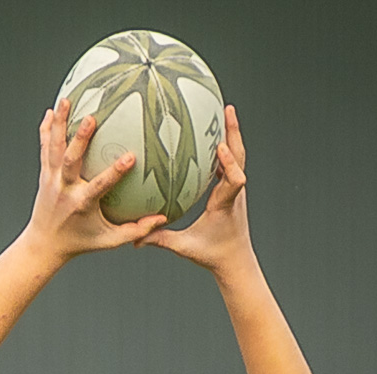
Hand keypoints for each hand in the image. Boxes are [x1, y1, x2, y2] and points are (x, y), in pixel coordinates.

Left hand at [23, 99, 165, 263]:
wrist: (44, 244)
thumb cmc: (80, 242)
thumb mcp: (109, 240)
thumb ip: (136, 229)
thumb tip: (163, 218)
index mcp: (82, 204)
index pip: (101, 186)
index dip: (115, 172)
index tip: (131, 157)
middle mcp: (65, 189)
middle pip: (71, 161)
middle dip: (80, 140)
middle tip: (91, 117)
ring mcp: (52, 180)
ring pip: (54, 148)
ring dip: (59, 124)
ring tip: (66, 100)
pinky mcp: (44, 175)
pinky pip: (44, 148)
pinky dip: (46, 129)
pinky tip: (51, 111)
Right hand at [143, 105, 250, 272]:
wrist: (236, 261)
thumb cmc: (213, 255)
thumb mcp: (185, 248)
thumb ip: (161, 240)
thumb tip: (136, 238)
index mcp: (225, 203)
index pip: (235, 180)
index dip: (230, 162)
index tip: (220, 147)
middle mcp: (234, 193)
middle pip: (240, 157)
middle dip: (234, 133)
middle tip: (228, 109)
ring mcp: (236, 190)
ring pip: (238, 157)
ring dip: (232, 134)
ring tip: (224, 112)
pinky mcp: (234, 191)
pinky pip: (231, 163)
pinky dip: (225, 148)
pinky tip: (214, 136)